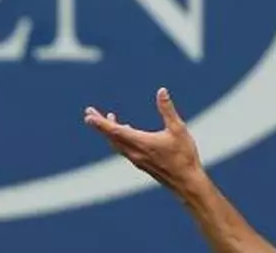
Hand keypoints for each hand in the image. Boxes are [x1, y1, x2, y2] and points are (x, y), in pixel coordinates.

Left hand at [84, 87, 203, 193]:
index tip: (88, 116)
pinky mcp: (142, 164)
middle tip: (89, 113)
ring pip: (117, 144)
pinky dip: (119, 138)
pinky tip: (126, 131)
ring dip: (109, 131)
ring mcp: (137, 160)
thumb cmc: (184, 156)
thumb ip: (168, 110)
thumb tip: (162, 91)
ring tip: (108, 117)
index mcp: (141, 143)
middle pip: (111, 137)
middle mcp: (135, 152)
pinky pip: (124, 149)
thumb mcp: (178, 129)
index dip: (100, 123)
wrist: (188, 184)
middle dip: (99, 124)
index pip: (115, 131)